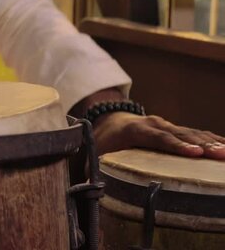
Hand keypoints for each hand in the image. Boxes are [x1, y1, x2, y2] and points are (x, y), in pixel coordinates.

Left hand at [94, 112, 224, 159]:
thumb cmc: (103, 142)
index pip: (159, 138)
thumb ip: (97, 170)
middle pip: (181, 134)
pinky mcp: (175, 130)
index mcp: (136, 130)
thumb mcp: (96, 154)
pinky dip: (212, 139)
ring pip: (192, 133)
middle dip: (202, 145)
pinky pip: (197, 134)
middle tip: (220, 155)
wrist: (109, 119)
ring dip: (211, 142)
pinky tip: (224, 147)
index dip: (177, 145)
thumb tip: (95, 189)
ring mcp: (167, 125)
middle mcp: (154, 124)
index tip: (194, 153)